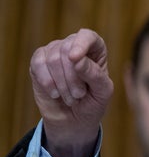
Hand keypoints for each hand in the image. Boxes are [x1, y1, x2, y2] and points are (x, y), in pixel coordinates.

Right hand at [29, 29, 113, 156]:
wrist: (74, 120)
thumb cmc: (93, 103)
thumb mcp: (102, 92)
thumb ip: (94, 74)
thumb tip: (77, 58)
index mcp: (95, 50)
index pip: (87, 36)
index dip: (81, 44)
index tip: (75, 57)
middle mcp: (74, 46)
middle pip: (68, 50)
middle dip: (73, 77)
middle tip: (79, 95)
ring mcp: (55, 52)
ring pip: (53, 58)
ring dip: (62, 84)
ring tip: (70, 98)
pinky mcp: (38, 62)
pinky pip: (38, 64)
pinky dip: (47, 82)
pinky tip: (55, 93)